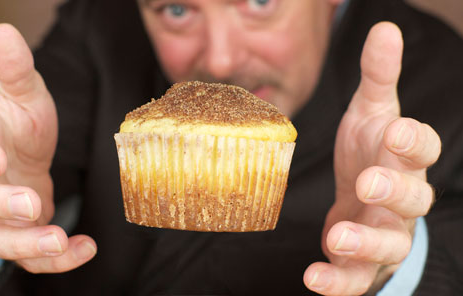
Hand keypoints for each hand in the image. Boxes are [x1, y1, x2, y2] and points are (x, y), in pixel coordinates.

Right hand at [0, 24, 96, 272]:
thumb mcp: (24, 94)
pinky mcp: (16, 233)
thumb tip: (4, 32)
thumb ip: (15, 70)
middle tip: (30, 205)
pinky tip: (83, 247)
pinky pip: (26, 255)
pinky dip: (53, 259)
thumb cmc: (18, 126)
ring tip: (58, 240)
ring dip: (23, 243)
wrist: (24, 154)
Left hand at [303, 22, 440, 294]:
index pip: (422, 149)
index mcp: (404, 159)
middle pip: (412, 197)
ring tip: (337, 235)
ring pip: (389, 242)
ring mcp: (385, 234)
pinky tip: (312, 277)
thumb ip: (378, 78)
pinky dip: (336, 280)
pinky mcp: (361, 262)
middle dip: (392, 190)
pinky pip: (354, 276)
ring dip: (365, 240)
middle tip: (367, 182)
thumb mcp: (370, 113)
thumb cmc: (368, 154)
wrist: (359, 202)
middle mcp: (402, 199)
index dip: (413, 141)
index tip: (397, 131)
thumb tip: (385, 28)